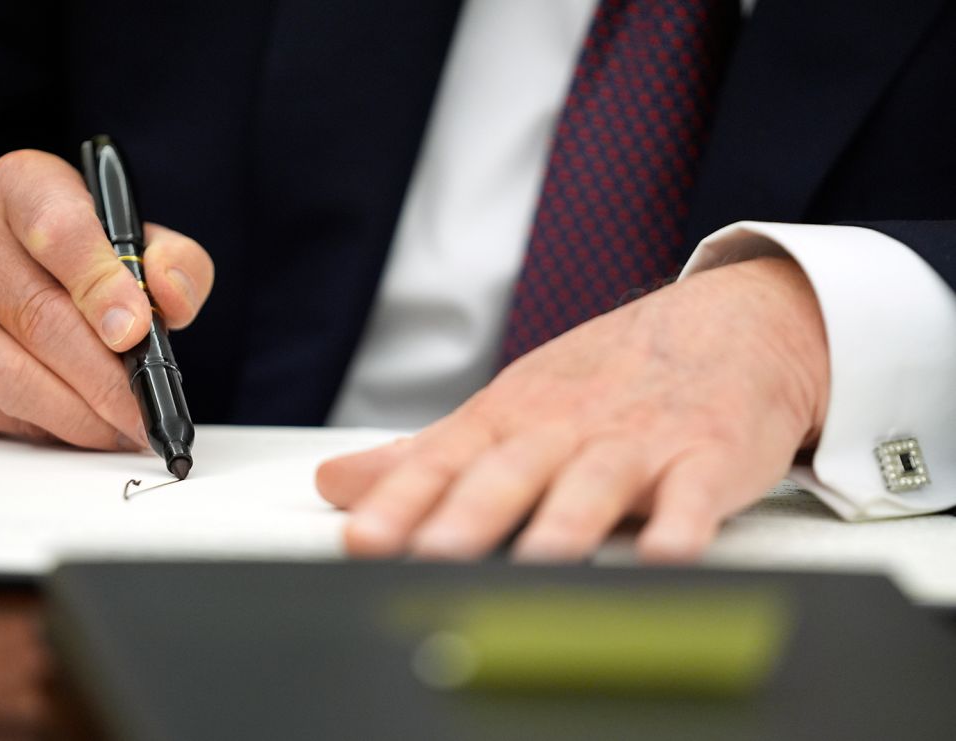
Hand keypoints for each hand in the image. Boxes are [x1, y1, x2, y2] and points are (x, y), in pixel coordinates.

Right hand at [0, 150, 213, 448]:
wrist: (10, 269)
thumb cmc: (86, 256)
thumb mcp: (141, 241)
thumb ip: (176, 264)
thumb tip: (170, 299)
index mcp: (23, 189)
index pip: (58, 231)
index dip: (100, 285)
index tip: (136, 331)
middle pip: (37, 317)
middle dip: (103, 377)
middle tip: (144, 409)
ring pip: (8, 374)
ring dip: (76, 414)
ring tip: (122, 428)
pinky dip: (46, 428)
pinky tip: (82, 426)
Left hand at [317, 256, 829, 561]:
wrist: (731, 324)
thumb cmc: (606, 377)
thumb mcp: (508, 407)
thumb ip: (424, 456)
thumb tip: (335, 483)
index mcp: (510, 418)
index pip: (442, 462)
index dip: (400, 503)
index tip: (361, 542)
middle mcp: (565, 428)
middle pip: (510, 473)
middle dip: (468, 518)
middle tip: (431, 560)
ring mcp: (637, 441)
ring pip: (594, 483)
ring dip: (566, 524)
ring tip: (541, 566)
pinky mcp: (707, 457)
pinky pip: (694, 494)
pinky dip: (683, 525)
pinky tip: (668, 558)